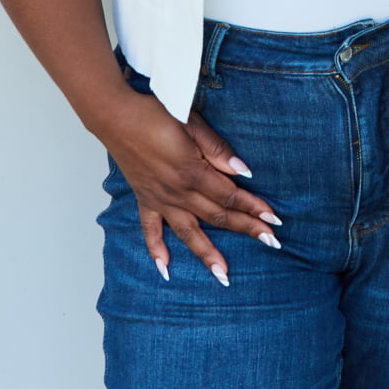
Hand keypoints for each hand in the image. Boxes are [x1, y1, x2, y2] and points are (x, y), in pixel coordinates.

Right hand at [106, 91, 281, 284]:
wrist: (114, 116)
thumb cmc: (153, 113)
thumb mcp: (192, 124)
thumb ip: (217, 150)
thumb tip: (243, 171)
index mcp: (192, 172)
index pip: (230, 195)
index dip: (254, 207)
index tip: (274, 219)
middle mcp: (177, 192)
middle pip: (218, 216)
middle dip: (246, 229)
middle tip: (271, 243)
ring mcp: (160, 199)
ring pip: (189, 233)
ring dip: (208, 255)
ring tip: (224, 275)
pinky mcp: (145, 199)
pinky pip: (150, 231)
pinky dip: (157, 251)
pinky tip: (165, 270)